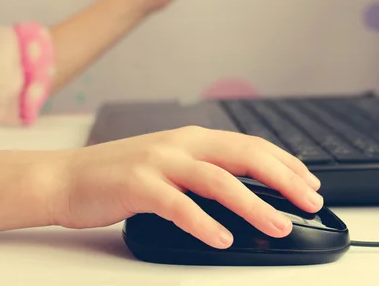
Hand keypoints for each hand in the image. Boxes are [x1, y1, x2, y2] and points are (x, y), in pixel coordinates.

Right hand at [51, 127, 322, 248]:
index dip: (286, 163)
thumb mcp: (173, 163)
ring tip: (278, 226)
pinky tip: (222, 239)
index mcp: (195, 138)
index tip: (310, 182)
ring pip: (218, 181)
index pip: (252, 145)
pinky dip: (204, 223)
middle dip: (284, 179)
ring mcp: (160, 163)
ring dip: (254, 205)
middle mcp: (183, 145)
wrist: (67, 177)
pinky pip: (178, 206)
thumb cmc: (124, 174)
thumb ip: (208, 171)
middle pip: (245, 156)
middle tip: (311, 201)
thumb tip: (251, 190)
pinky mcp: (138, 186)